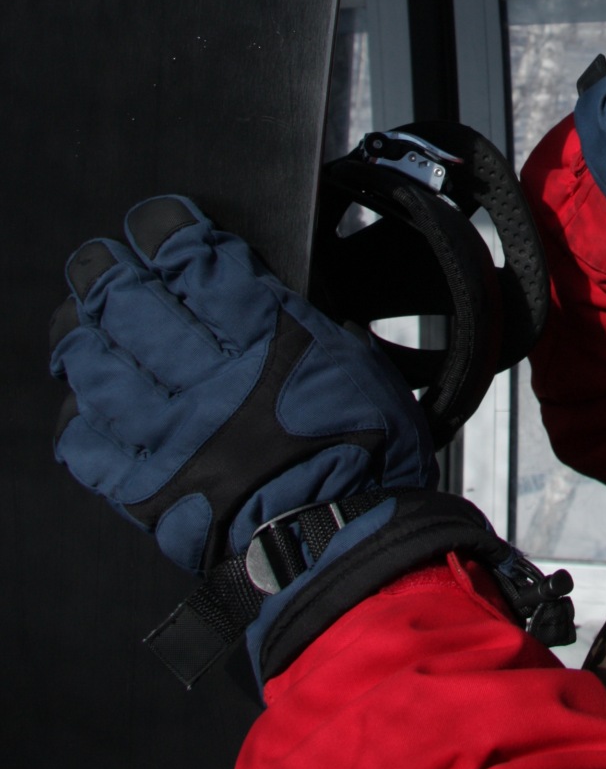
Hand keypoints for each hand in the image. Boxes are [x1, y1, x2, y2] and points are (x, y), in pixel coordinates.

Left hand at [50, 194, 432, 577]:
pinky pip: (85, 442)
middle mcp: (206, 377)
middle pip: (126, 301)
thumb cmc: (365, 459)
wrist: (343, 547)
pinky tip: (84, 400)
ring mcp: (167, 433)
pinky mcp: (145, 488)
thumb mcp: (354, 363)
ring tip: (78, 319)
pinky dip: (77, 414)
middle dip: (103, 268)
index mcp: (265, 337)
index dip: (162, 228)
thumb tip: (266, 298)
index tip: (155, 221)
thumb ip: (302, 325)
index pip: (192, 259)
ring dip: (78, 332)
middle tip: (98, 259)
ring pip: (94, 363)